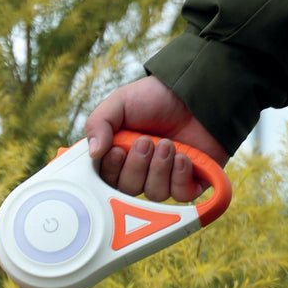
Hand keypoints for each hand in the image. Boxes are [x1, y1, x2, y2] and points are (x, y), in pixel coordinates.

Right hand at [83, 76, 228, 201]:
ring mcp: (165, 177)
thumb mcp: (119, 102)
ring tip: (168, 144)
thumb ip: (98, 124)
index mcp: (119, 155)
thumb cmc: (156, 97)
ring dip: (160, 169)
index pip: (106, 179)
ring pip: (154, 194)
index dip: (112, 169)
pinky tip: (184, 157)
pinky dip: (180, 177)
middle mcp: (140, 170)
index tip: (118, 150)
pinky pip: (181, 195)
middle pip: (129, 189)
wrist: (195, 92)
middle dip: (137, 166)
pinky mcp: (190, 181)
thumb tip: (93, 153)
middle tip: (146, 141)